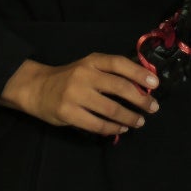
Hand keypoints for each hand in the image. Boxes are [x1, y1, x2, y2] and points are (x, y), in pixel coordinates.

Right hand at [0, 55, 158, 136]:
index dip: (139, 73)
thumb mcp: (88, 67)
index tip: (155, 84)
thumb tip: (142, 84)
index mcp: (91, 62)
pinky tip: (121, 128)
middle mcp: (84, 75)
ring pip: (111, 109)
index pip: (119, 63)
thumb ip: (109, 72)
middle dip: (141, 99)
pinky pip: (97, 124)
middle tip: (153, 108)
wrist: (36, 88)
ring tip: (140, 121)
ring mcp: (75, 95)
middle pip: (119, 87)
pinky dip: (114, 128)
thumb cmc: (69, 78)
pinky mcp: (69, 114)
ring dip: (130, 117)